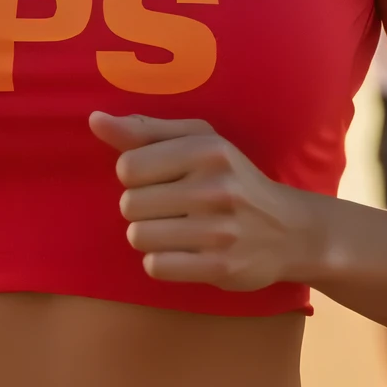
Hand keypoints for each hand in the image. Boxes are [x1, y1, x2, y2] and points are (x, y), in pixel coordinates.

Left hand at [90, 112, 322, 292]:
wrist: (291, 230)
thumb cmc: (234, 179)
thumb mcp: (199, 142)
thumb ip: (145, 130)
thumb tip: (95, 120)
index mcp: (207, 150)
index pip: (128, 166)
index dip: (135, 176)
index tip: (160, 180)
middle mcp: (215, 187)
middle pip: (129, 205)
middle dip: (142, 209)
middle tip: (172, 208)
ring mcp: (219, 230)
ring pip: (138, 237)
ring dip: (150, 237)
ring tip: (177, 231)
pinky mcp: (220, 267)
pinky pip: (156, 266)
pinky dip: (163, 262)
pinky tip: (185, 253)